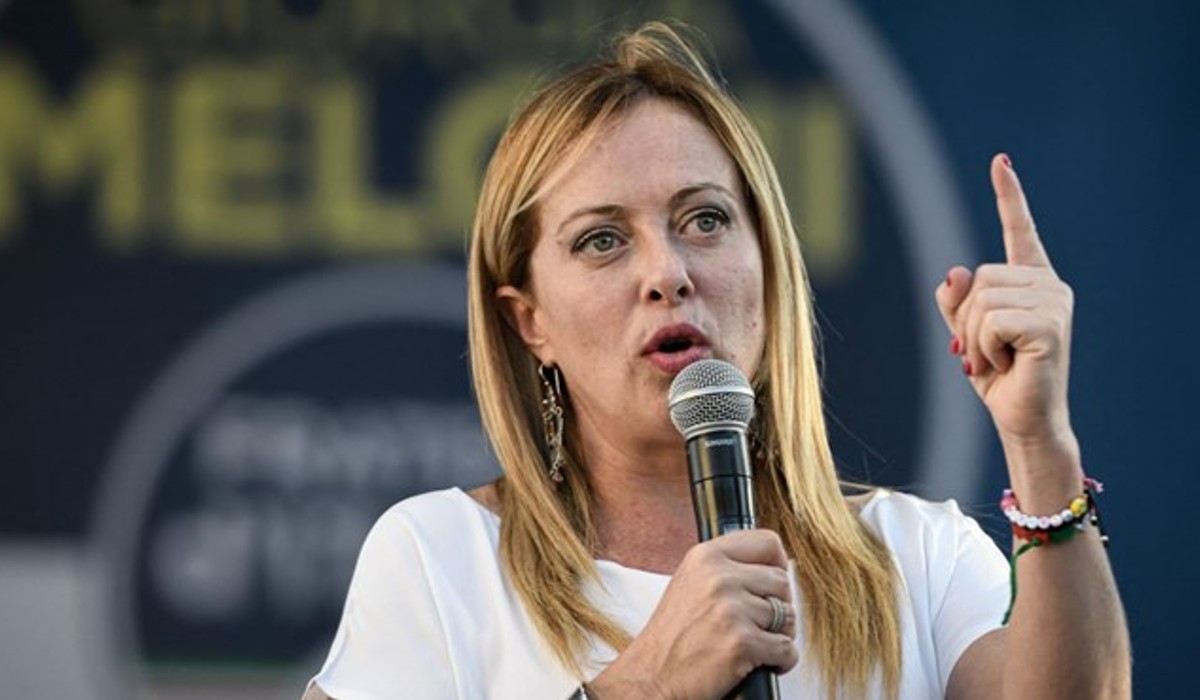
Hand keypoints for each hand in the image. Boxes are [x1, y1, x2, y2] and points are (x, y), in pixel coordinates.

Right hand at [588, 530, 797, 699]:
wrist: (650, 678)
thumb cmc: (671, 637)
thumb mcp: (690, 582)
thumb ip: (727, 568)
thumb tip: (774, 566)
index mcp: (706, 557)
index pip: (768, 543)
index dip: (777, 565)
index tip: (771, 583)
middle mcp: (719, 577)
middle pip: (782, 581)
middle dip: (778, 606)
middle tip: (758, 623)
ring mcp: (731, 609)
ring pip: (788, 616)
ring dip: (778, 635)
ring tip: (753, 643)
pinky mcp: (742, 643)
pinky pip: (787, 649)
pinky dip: (781, 662)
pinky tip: (759, 662)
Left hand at [936, 155, 1077, 457]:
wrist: (1023, 419)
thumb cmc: (998, 376)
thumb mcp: (966, 332)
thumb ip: (956, 300)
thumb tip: (954, 271)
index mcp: (1030, 281)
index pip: (1019, 230)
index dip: (1009, 195)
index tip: (1000, 161)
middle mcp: (1048, 285)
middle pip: (978, 277)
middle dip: (965, 319)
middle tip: (982, 352)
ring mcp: (1054, 302)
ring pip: (981, 299)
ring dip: (973, 337)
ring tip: (995, 359)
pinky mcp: (1050, 324)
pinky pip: (991, 320)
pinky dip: (985, 347)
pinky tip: (1006, 363)